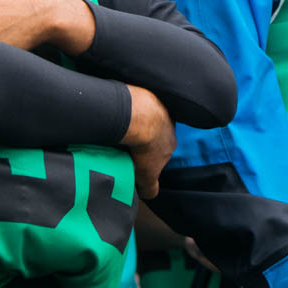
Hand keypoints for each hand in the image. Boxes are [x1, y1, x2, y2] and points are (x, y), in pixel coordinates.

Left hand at [122, 85, 174, 199]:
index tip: (137, 159)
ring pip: (146, 117)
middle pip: (155, 133)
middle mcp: (168, 123)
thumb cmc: (146, 145)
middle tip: (126, 144)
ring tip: (118, 130)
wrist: (140, 116)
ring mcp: (157, 106)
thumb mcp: (149, 174)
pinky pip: (136, 104)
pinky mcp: (144, 94)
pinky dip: (128, 110)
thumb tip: (148, 194)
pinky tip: (117, 116)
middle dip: (143, 139)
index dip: (149, 157)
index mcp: (170, 142)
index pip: (161, 151)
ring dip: (135, 123)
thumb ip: (150, 187)